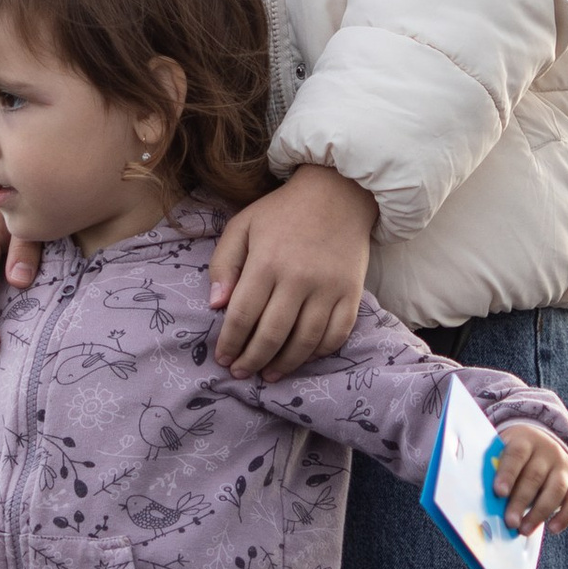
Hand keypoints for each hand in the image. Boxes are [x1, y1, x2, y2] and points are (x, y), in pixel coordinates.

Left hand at [210, 165, 377, 379]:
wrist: (338, 193)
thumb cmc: (282, 212)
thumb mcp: (243, 226)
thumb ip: (223, 264)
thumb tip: (215, 306)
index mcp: (266, 262)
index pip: (242, 315)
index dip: (230, 342)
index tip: (222, 358)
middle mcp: (298, 278)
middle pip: (272, 335)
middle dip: (252, 361)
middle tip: (241, 373)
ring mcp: (329, 288)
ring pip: (305, 342)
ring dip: (284, 365)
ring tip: (268, 375)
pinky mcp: (352, 293)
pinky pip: (336, 335)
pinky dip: (319, 353)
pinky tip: (302, 358)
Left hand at [498, 421, 567, 535]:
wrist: (542, 444)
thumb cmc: (514, 457)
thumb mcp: (503, 453)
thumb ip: (496, 471)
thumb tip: (484, 501)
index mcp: (524, 441)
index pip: (516, 455)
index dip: (507, 473)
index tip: (499, 493)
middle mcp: (547, 452)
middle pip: (535, 476)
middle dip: (521, 501)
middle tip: (510, 522)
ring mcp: (564, 466)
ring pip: (556, 488)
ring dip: (540, 512)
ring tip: (525, 530)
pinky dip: (566, 515)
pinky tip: (553, 528)